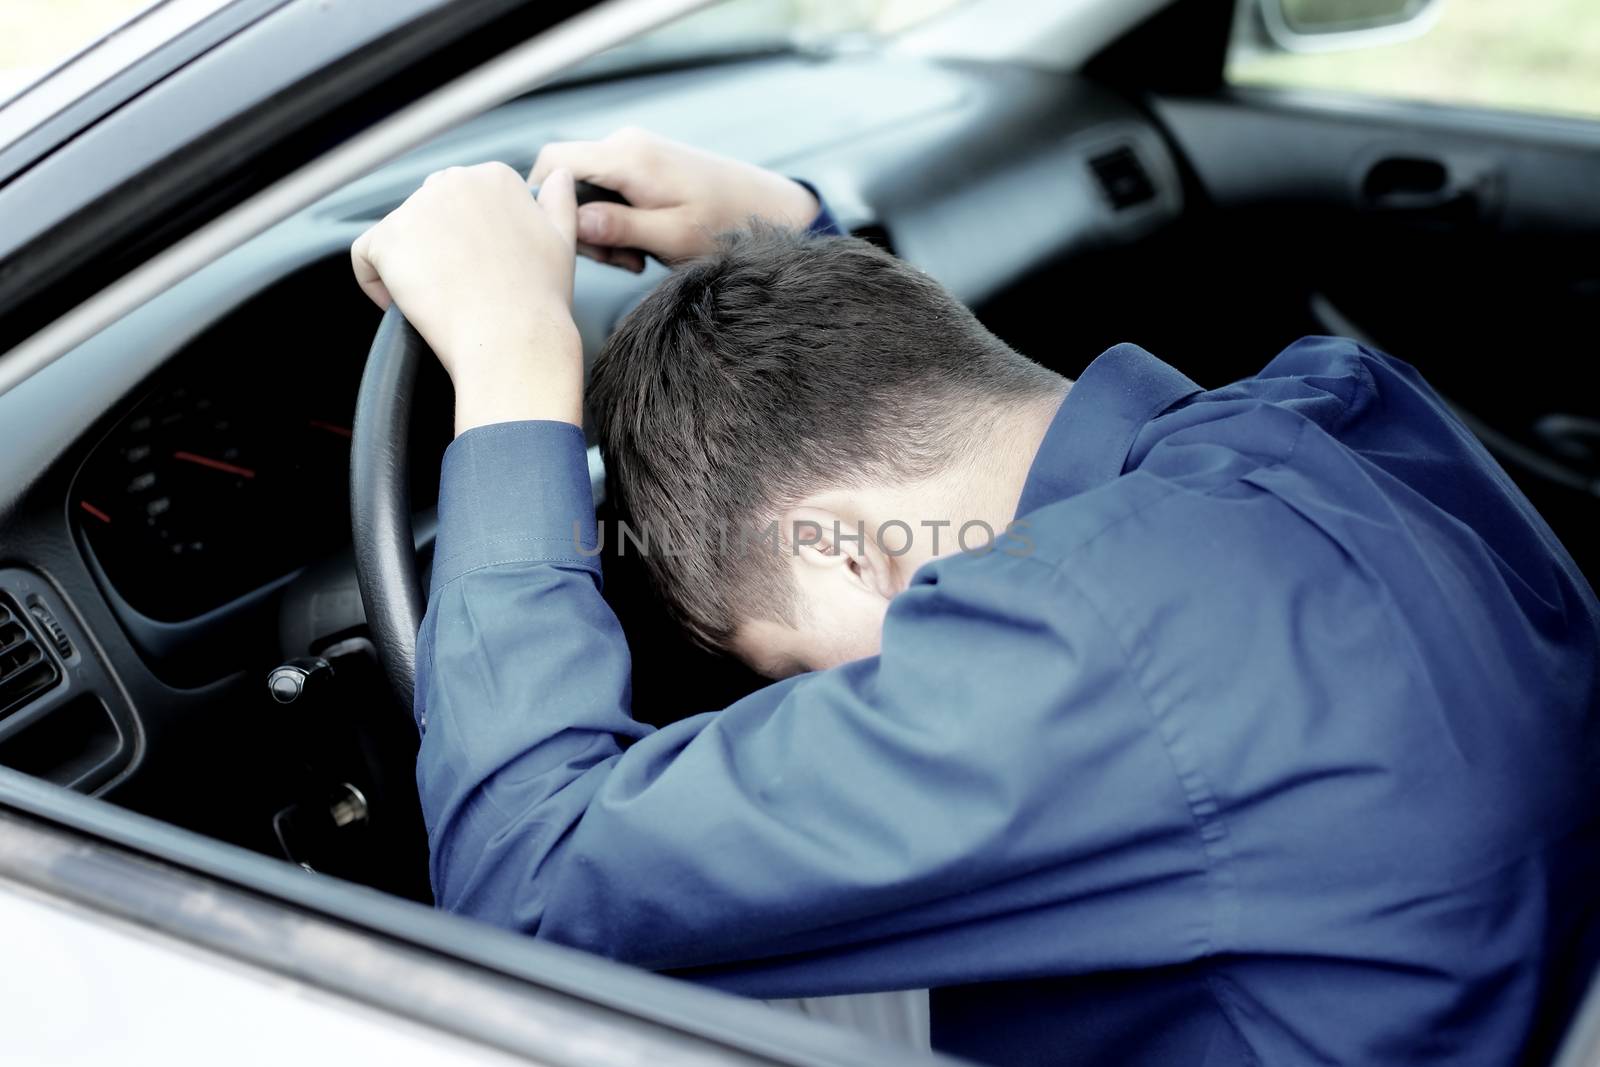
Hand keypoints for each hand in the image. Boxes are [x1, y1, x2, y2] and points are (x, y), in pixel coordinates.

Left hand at [351, 163, 582, 432]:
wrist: (515, 340)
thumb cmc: (540, 301)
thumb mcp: (563, 240)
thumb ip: (559, 200)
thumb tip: (558, 175)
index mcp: (496, 178)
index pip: (461, 201)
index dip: (467, 242)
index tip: (481, 272)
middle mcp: (454, 181)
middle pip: (427, 214)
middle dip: (436, 250)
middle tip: (460, 291)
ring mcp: (417, 208)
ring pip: (397, 237)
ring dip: (410, 268)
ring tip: (440, 302)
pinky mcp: (387, 239)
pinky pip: (364, 258)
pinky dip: (376, 284)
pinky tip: (405, 305)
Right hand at [529, 127, 820, 271]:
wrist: (768, 209)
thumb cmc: (726, 226)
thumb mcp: (671, 237)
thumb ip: (619, 228)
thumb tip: (572, 223)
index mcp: (628, 157)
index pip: (553, 162)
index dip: (545, 203)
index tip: (566, 243)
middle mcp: (626, 143)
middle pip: (568, 180)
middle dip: (581, 226)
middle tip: (620, 261)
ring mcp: (636, 151)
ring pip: (588, 190)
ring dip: (602, 228)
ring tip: (638, 256)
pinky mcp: (645, 163)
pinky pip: (610, 190)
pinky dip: (619, 220)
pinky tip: (645, 243)